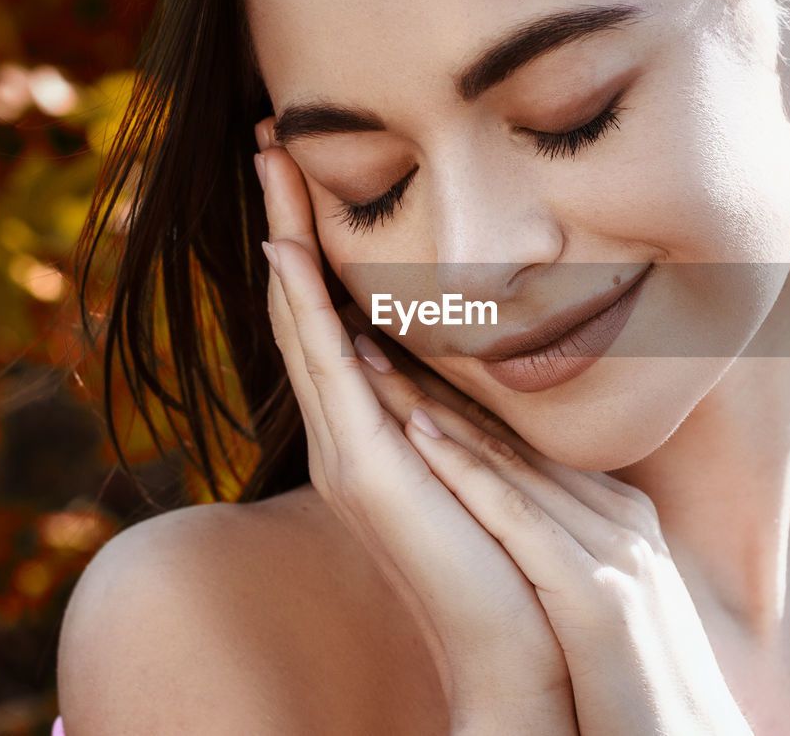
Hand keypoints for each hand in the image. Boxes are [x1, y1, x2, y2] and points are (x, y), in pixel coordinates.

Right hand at [255, 119, 752, 735]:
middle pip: (308, 306)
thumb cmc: (518, 555)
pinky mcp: (362, 468)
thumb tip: (493, 358)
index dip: (323, 243)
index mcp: (384, 426)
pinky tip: (285, 251)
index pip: (341, 315)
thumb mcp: (496, 459)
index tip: (315, 172)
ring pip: (303, 325)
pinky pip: (322, 370)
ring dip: (284, 244)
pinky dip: (300, 308)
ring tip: (268, 170)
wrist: (521, 645)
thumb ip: (480, 412)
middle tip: (269, 145)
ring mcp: (350, 449)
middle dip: (290, 222)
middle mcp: (353, 431)